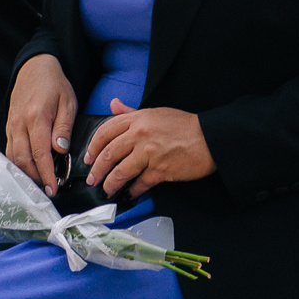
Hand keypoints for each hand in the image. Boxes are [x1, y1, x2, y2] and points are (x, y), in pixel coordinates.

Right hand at [5, 54, 77, 195]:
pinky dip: (17, 164)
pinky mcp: (9, 127)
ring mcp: (11, 126)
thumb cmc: (54, 84)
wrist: (34, 67)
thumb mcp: (67, 101)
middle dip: (34, 179)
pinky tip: (27, 171)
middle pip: (22, 159)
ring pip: (12, 157)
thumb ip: (64, 126)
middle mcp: (20, 124)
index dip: (46, 173)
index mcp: (36, 117)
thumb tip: (60, 149)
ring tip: (38, 185)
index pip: (40, 153)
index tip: (54, 188)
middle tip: (48, 191)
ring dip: (24, 174)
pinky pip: (10, 150)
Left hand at [84, 98, 216, 198]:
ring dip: (110, 183)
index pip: (105, 131)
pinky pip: (140, 183)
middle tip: (92, 179)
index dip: (93, 147)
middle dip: (97, 169)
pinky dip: (133, 191)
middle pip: (109, 154)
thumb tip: (113, 105)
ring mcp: (150, 153)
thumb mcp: (156, 112)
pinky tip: (130, 194)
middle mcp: (140, 134)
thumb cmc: (185, 125)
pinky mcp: (160, 170)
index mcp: (138, 119)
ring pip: (120, 171)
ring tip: (106, 190)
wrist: (210, 138)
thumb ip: (131, 112)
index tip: (89, 158)